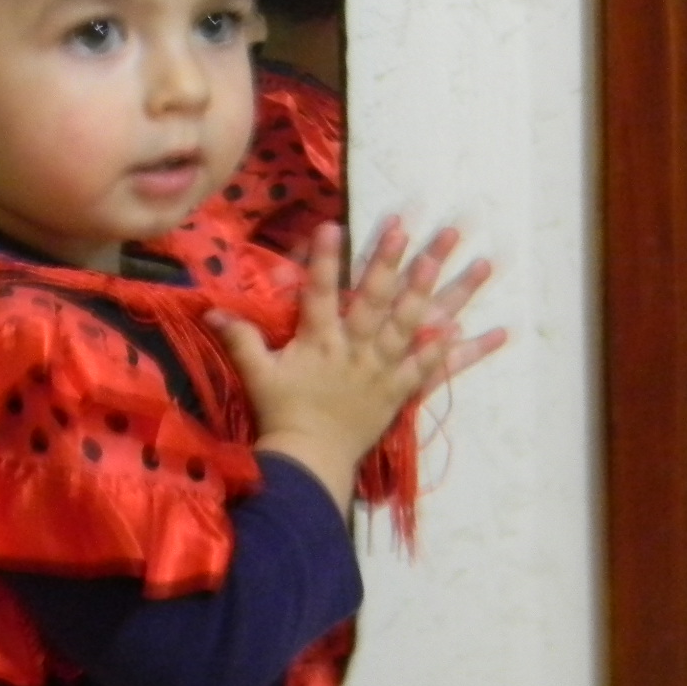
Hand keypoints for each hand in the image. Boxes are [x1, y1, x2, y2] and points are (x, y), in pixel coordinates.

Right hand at [210, 218, 504, 507]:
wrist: (310, 459)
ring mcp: (380, 369)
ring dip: (427, 290)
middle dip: (388, 261)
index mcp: (318, 341)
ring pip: (408, 324)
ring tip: (441, 260)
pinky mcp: (399, 390)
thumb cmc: (282, 414)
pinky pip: (431, 367)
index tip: (333, 225)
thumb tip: (211, 310)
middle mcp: (353, 349)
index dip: (324, 259)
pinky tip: (476, 328)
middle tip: (404, 228)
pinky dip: (454, 349)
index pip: (319, 293)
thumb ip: (240, 339)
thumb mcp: (258, 374)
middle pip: (373, 300)